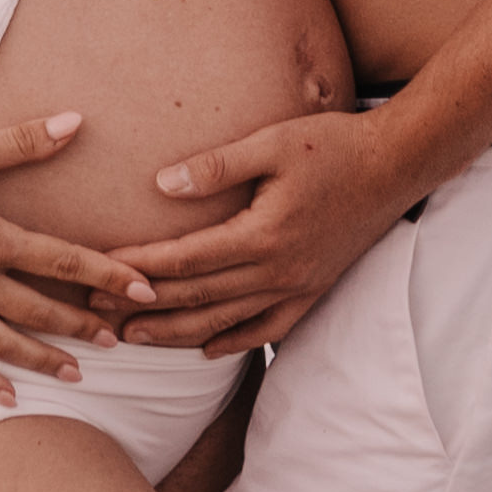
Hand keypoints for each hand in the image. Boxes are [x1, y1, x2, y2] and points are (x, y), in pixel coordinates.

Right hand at [0, 114, 159, 403]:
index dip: (108, 274)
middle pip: (39, 308)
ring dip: (41, 359)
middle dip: (81, 325)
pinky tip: (4, 399)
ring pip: (3, 340)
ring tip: (76, 375)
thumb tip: (75, 121)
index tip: (144, 290)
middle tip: (118, 342)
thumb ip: (23, 142)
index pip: (64, 261)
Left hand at [114, 107, 410, 354]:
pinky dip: (233, 342)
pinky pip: (267, 330)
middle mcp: (279, 271)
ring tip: (133, 339)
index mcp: (263, 235)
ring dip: (176, 333)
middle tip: (95, 312)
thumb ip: (216, 167)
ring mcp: (298, 287)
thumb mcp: (272, 142)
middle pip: (198, 298)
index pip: (186, 260)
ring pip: (226, 322)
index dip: (139, 268)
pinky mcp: (313, 290)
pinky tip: (205, 350)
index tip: (100, 269)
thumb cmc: (332, 145)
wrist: (396, 166)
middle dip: (144, 307)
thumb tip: (160, 185)